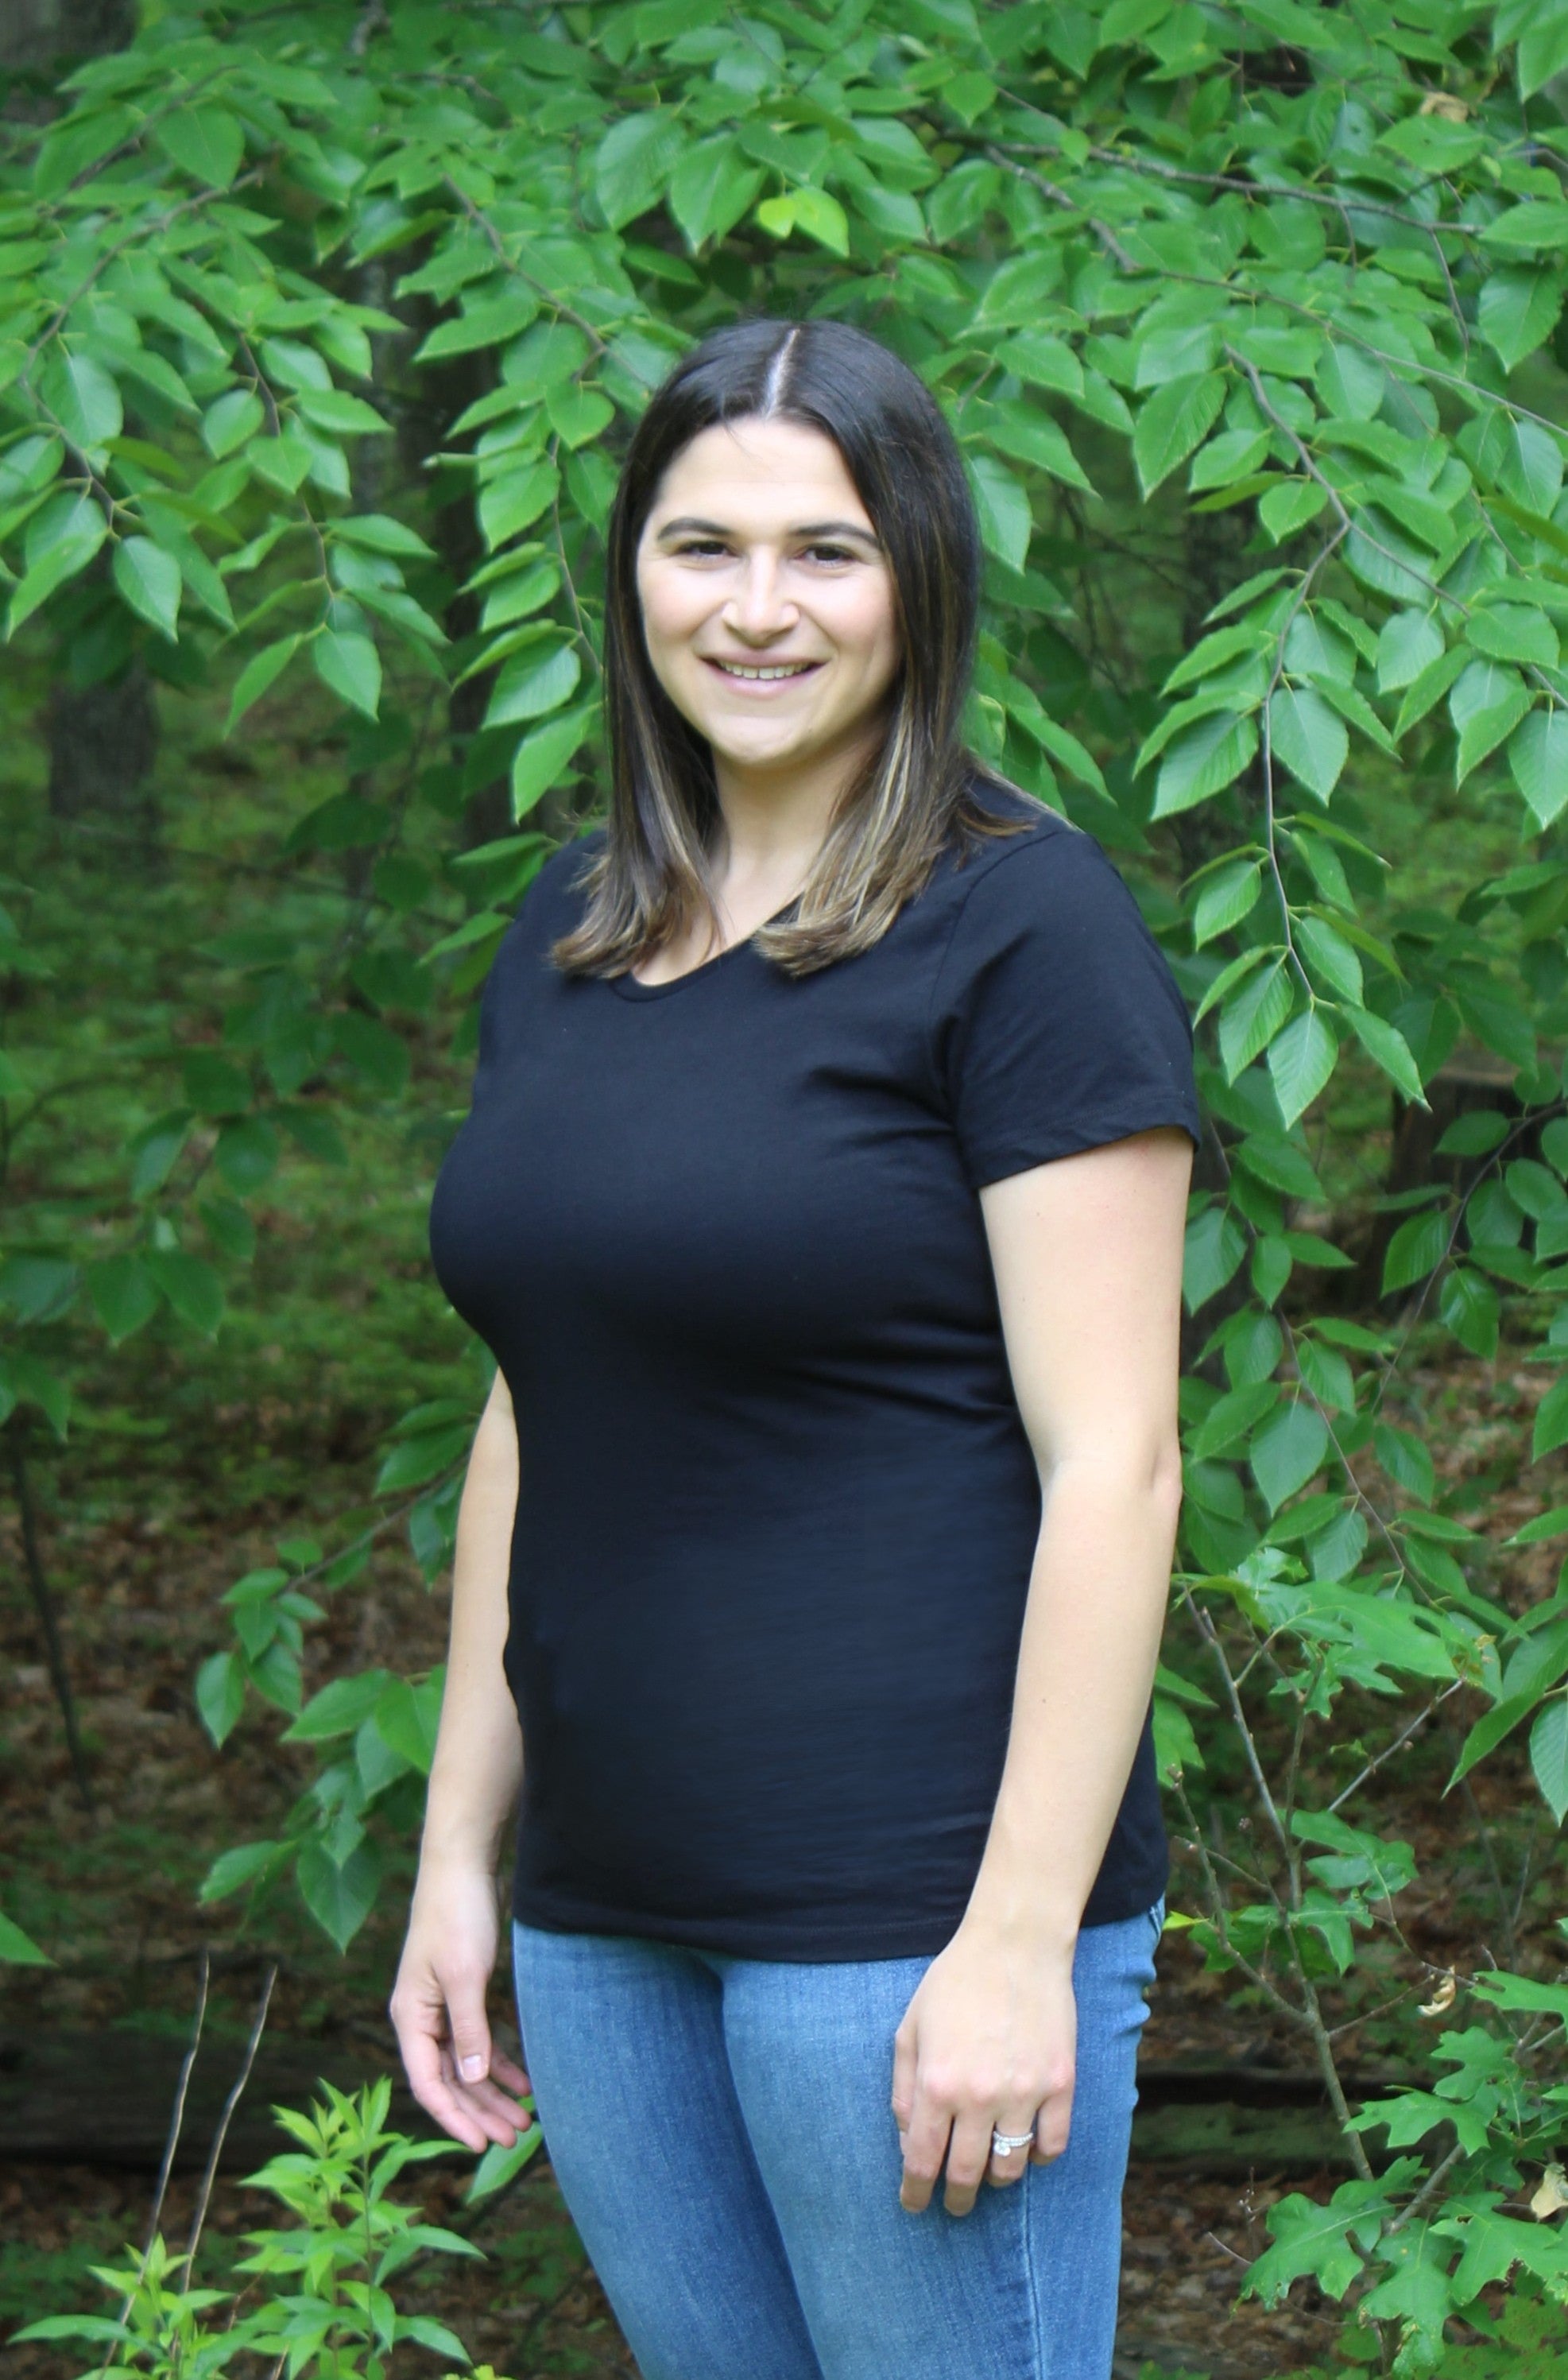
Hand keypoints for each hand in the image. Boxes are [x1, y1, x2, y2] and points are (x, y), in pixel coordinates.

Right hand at [390, 1859, 531, 2153]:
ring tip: (525, 2120)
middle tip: (516, 2139)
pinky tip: (525, 2082)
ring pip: (468, 2065)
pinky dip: (501, 2062)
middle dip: (481, 2112)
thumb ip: (469, 2029)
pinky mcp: (465, 1993)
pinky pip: (480, 2040)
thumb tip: (474, 2080)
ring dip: (494, 2093)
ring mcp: (444, 2007)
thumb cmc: (456, 1915)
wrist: (463, 1865)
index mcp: (411, 2018)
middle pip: (451, 2081)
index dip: (454, 2119)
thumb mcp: (464, 1975)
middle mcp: (423, 2019)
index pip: (429, 2084)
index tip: (481, 2146)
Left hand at [891, 1918, 1075, 2217]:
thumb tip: (907, 2139)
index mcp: (937, 2083)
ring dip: (995, 2178)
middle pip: (965, 2175)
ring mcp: (1024, 2093)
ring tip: (989, 2171)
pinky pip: (1052, 2146)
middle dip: (955, 2200)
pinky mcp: (1060, 2085)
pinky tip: (1027, 2147)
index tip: (914, 2204)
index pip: (922, 2160)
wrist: (1015, 1945)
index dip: (915, 2191)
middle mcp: (979, 2096)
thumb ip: (902, 2087)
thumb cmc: (956, 1982)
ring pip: (1010, 2167)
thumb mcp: (911, 2027)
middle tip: (953, 2205)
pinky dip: (1038, 2157)